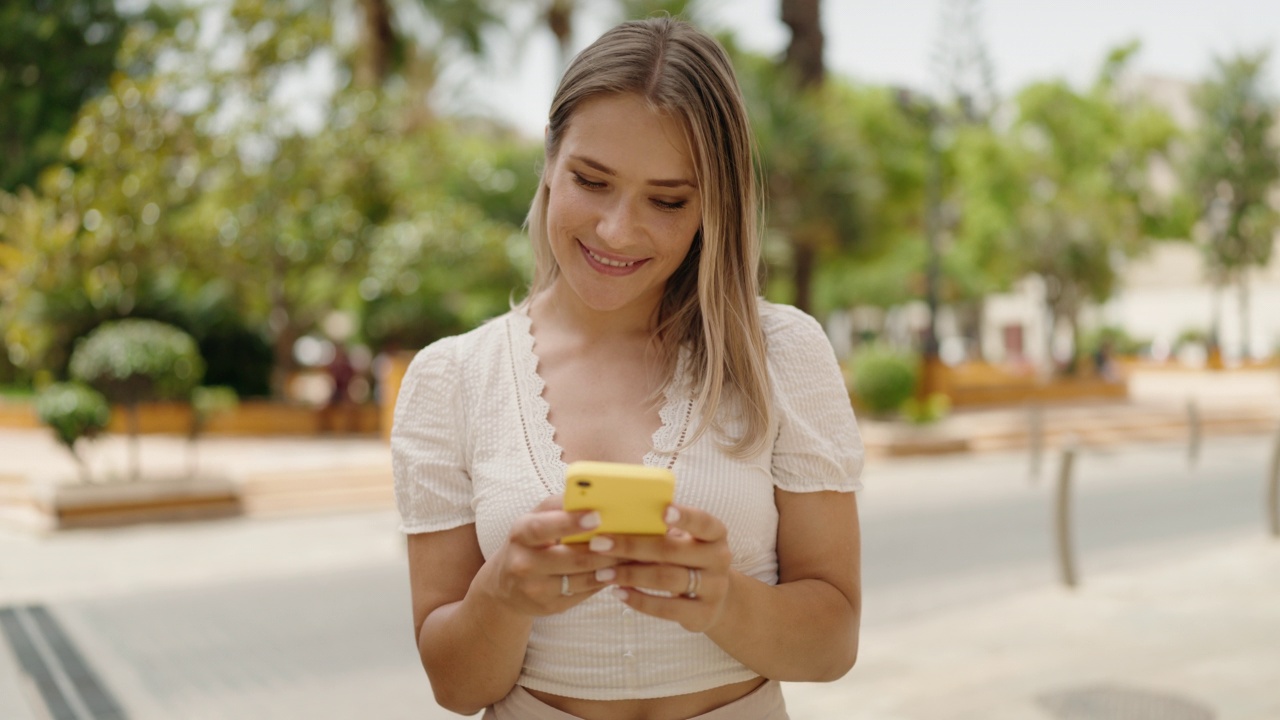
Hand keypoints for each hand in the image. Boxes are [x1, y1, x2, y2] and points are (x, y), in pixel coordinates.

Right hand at [484, 496, 619, 616]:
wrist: (505, 586)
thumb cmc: (529, 542)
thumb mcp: (534, 519)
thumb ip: (558, 505)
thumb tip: (590, 492)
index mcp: (520, 535)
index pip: (543, 527)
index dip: (570, 522)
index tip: (597, 516)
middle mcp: (523, 564)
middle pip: (572, 558)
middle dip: (604, 549)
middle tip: (629, 538)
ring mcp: (536, 589)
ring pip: (583, 578)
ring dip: (611, 567)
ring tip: (632, 555)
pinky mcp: (550, 607)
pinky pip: (584, 593)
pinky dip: (604, 582)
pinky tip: (619, 572)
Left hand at [588, 504, 731, 632]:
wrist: (714, 597)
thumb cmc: (687, 558)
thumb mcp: (684, 540)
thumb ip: (661, 530)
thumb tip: (616, 518)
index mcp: (715, 533)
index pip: (703, 522)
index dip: (684, 516)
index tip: (663, 510)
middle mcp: (720, 559)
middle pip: (673, 551)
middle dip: (632, 547)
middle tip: (599, 544)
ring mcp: (715, 588)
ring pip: (667, 579)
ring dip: (630, 575)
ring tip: (602, 573)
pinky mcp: (704, 615)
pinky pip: (667, 609)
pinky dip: (639, 600)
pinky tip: (618, 593)